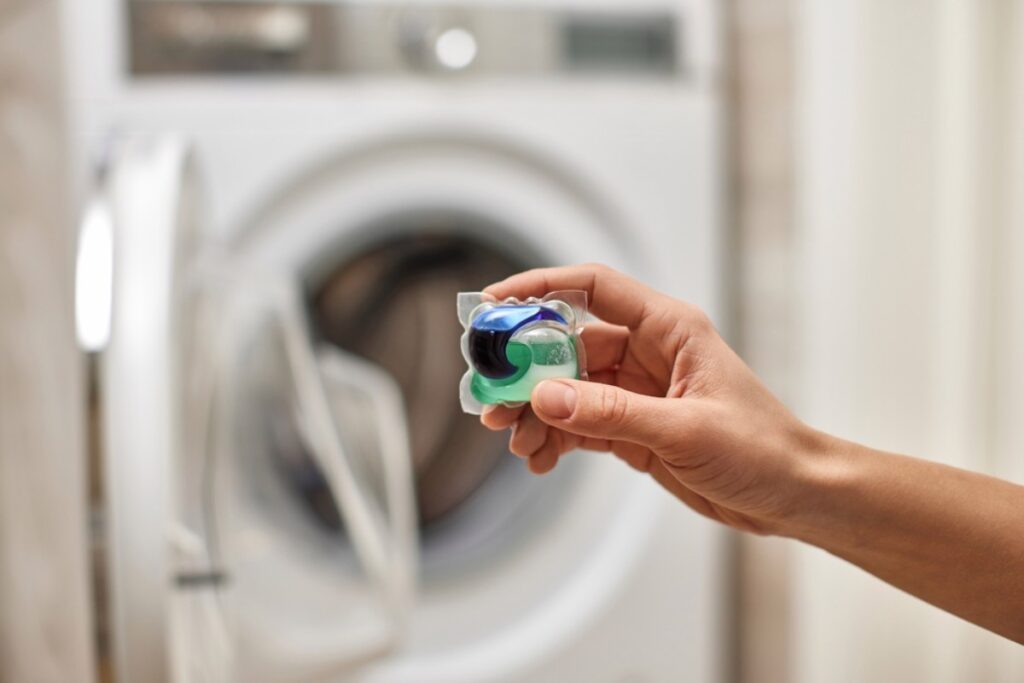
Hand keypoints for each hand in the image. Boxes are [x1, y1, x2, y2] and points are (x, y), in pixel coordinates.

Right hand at [481, 264, 822, 534]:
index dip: (541, 289)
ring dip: (537, 413)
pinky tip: (539, 459)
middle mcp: (648, 353)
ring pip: (568, 389)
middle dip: (527, 372)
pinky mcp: (633, 427)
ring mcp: (637, 391)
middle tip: (493, 398)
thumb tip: (546, 396)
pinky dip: (555, 439)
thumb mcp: (684, 429)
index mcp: (668, 328)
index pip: (594, 288)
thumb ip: (611, 413)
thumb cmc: (761, 448)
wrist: (791, 495)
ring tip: (516, 441)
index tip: (496, 302)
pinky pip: (579, 424)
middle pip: (568, 346)